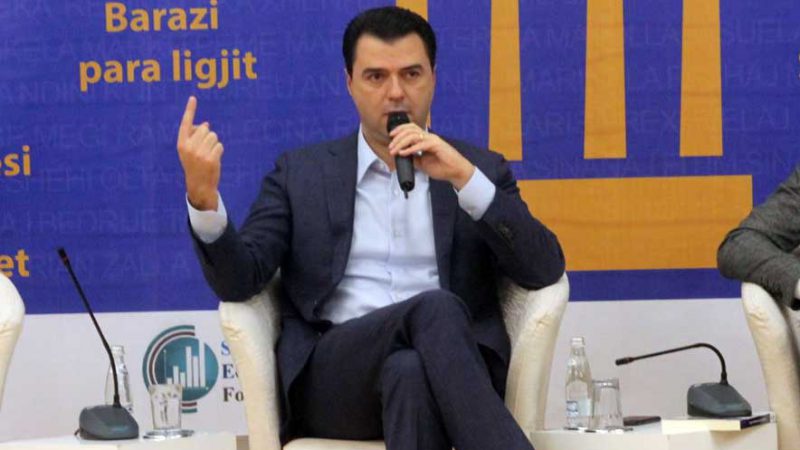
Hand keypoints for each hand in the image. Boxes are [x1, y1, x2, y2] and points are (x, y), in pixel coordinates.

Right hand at [176, 96, 222, 210]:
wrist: (199, 185)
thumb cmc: (194, 165)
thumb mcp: (189, 151)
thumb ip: (194, 137)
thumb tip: (206, 124)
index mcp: (181, 143)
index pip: (186, 123)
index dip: (190, 110)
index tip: (193, 98)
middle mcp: (189, 147)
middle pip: (206, 129)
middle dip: (208, 136)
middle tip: (205, 149)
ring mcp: (199, 153)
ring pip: (214, 136)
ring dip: (214, 144)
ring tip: (209, 154)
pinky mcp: (210, 159)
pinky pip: (220, 146)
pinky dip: (219, 151)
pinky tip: (214, 159)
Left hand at [388, 124, 473, 189]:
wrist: (455, 172)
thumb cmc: (443, 167)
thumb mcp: (423, 163)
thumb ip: (413, 158)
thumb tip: (401, 156)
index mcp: (426, 139)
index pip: (411, 129)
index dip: (400, 130)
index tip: (391, 137)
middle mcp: (429, 137)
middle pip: (410, 130)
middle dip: (398, 137)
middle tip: (391, 146)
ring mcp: (433, 140)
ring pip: (413, 135)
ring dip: (401, 142)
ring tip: (395, 150)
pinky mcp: (437, 146)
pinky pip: (421, 144)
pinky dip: (410, 149)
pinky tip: (404, 153)